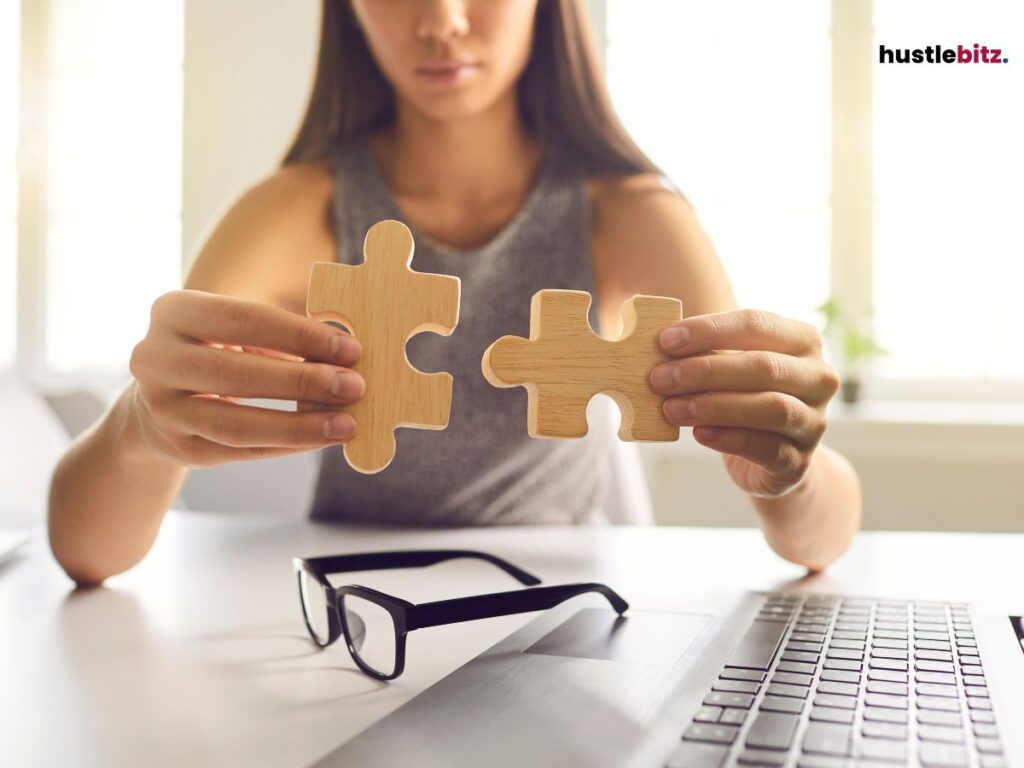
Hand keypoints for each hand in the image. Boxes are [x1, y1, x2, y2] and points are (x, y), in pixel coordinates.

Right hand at [128, 290, 363, 466]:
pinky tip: (322, 438)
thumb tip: (345, 354)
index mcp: (173, 312)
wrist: (157, 401)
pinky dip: (288, 445)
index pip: (244, 319)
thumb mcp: (234, 331)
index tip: (350, 348)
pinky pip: (242, 450)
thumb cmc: (215, 352)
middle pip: (237, 374)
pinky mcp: (178, 447)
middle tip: (353, 386)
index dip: (301, 335)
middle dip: (303, 382)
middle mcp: (155, 359)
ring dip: (299, 425)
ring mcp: (162, 409)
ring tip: (345, 423)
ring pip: (237, 424)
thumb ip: (281, 336)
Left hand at [650, 309, 839, 496]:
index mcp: (802, 341)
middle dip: (705, 371)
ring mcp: (814, 421)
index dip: (709, 330)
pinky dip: (728, 438)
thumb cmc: (744, 397)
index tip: (665, 341)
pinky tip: (698, 433)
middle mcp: (818, 378)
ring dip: (714, 406)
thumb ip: (704, 353)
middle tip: (659, 378)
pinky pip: (766, 447)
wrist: (773, 458)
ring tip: (671, 408)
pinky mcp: (800, 461)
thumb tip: (660, 345)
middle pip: (764, 366)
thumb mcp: (729, 368)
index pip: (756, 324)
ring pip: (771, 408)